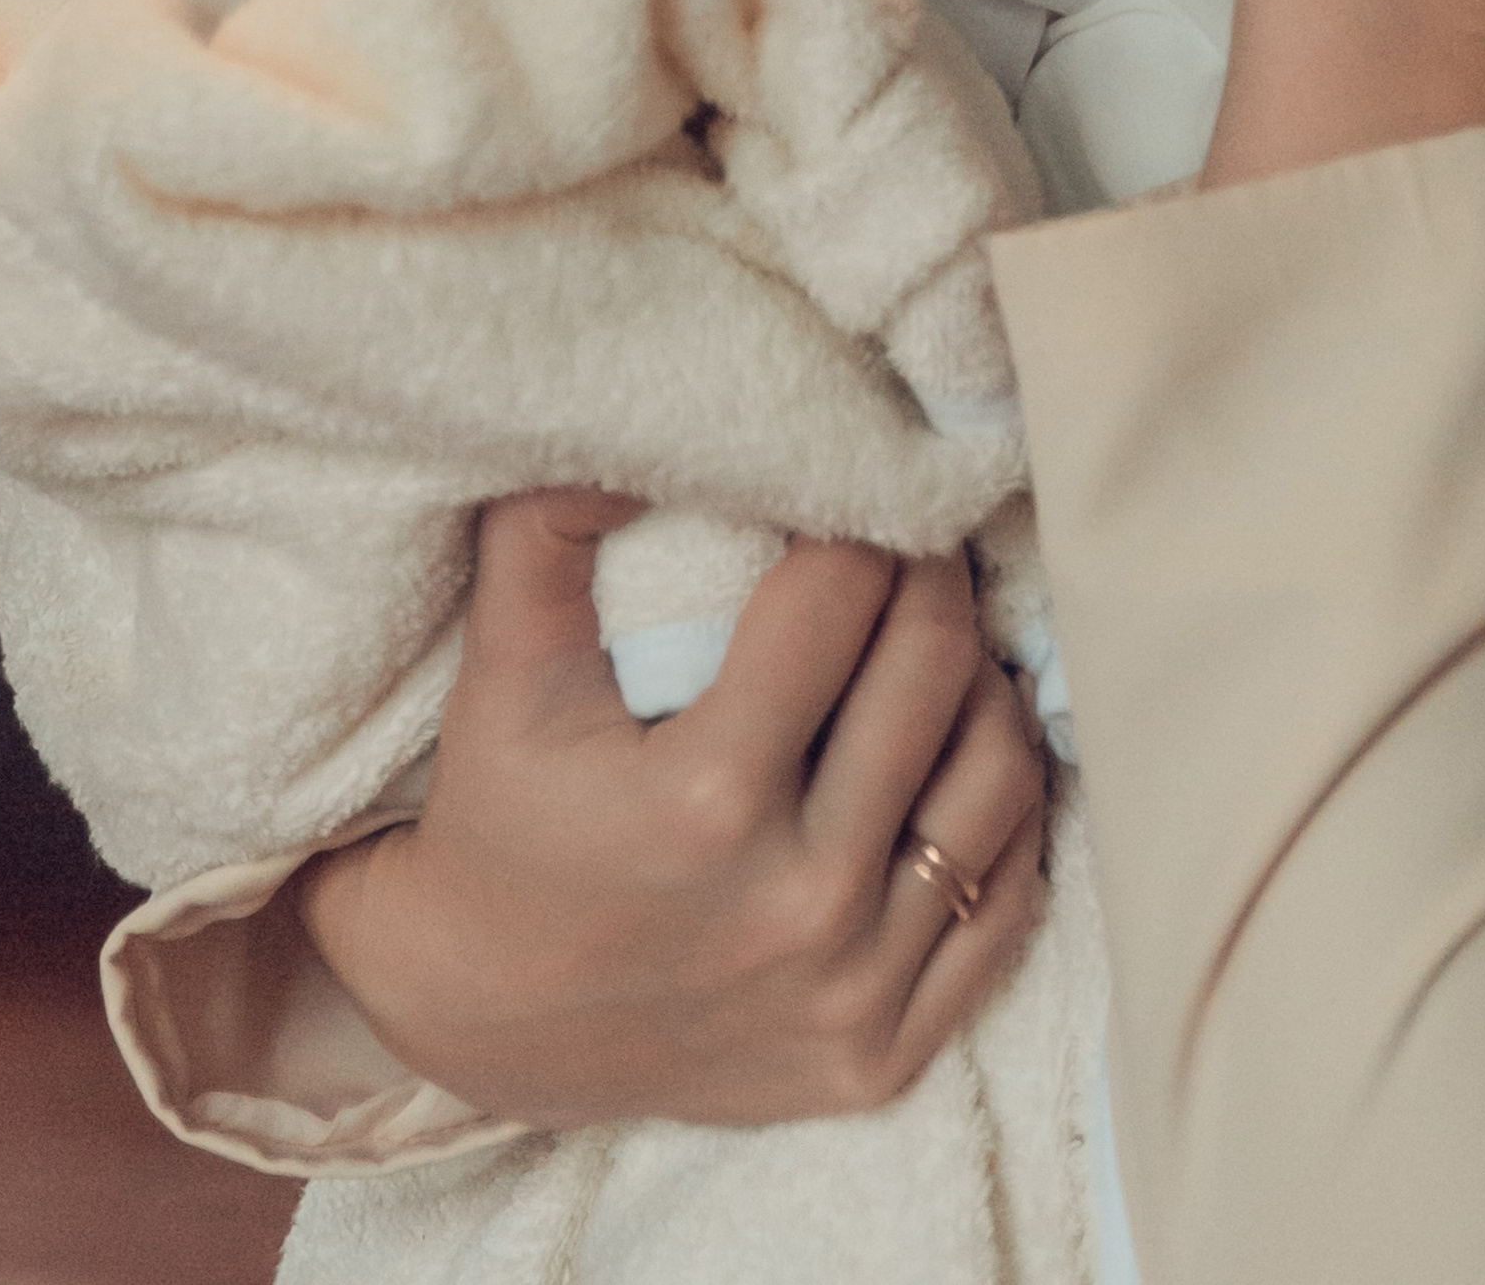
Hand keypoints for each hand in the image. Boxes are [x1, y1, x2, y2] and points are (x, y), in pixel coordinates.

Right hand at [299, 492, 1047, 1124]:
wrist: (481, 1023)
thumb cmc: (498, 819)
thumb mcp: (502, 667)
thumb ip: (550, 524)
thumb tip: (650, 430)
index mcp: (705, 799)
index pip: (844, 598)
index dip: (856, 519)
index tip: (851, 491)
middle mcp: (796, 903)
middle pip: (935, 672)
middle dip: (932, 580)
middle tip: (911, 543)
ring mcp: (847, 989)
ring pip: (996, 781)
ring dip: (983, 687)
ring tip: (942, 642)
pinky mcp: (878, 1055)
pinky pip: (1003, 904)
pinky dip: (1002, 816)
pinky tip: (961, 755)